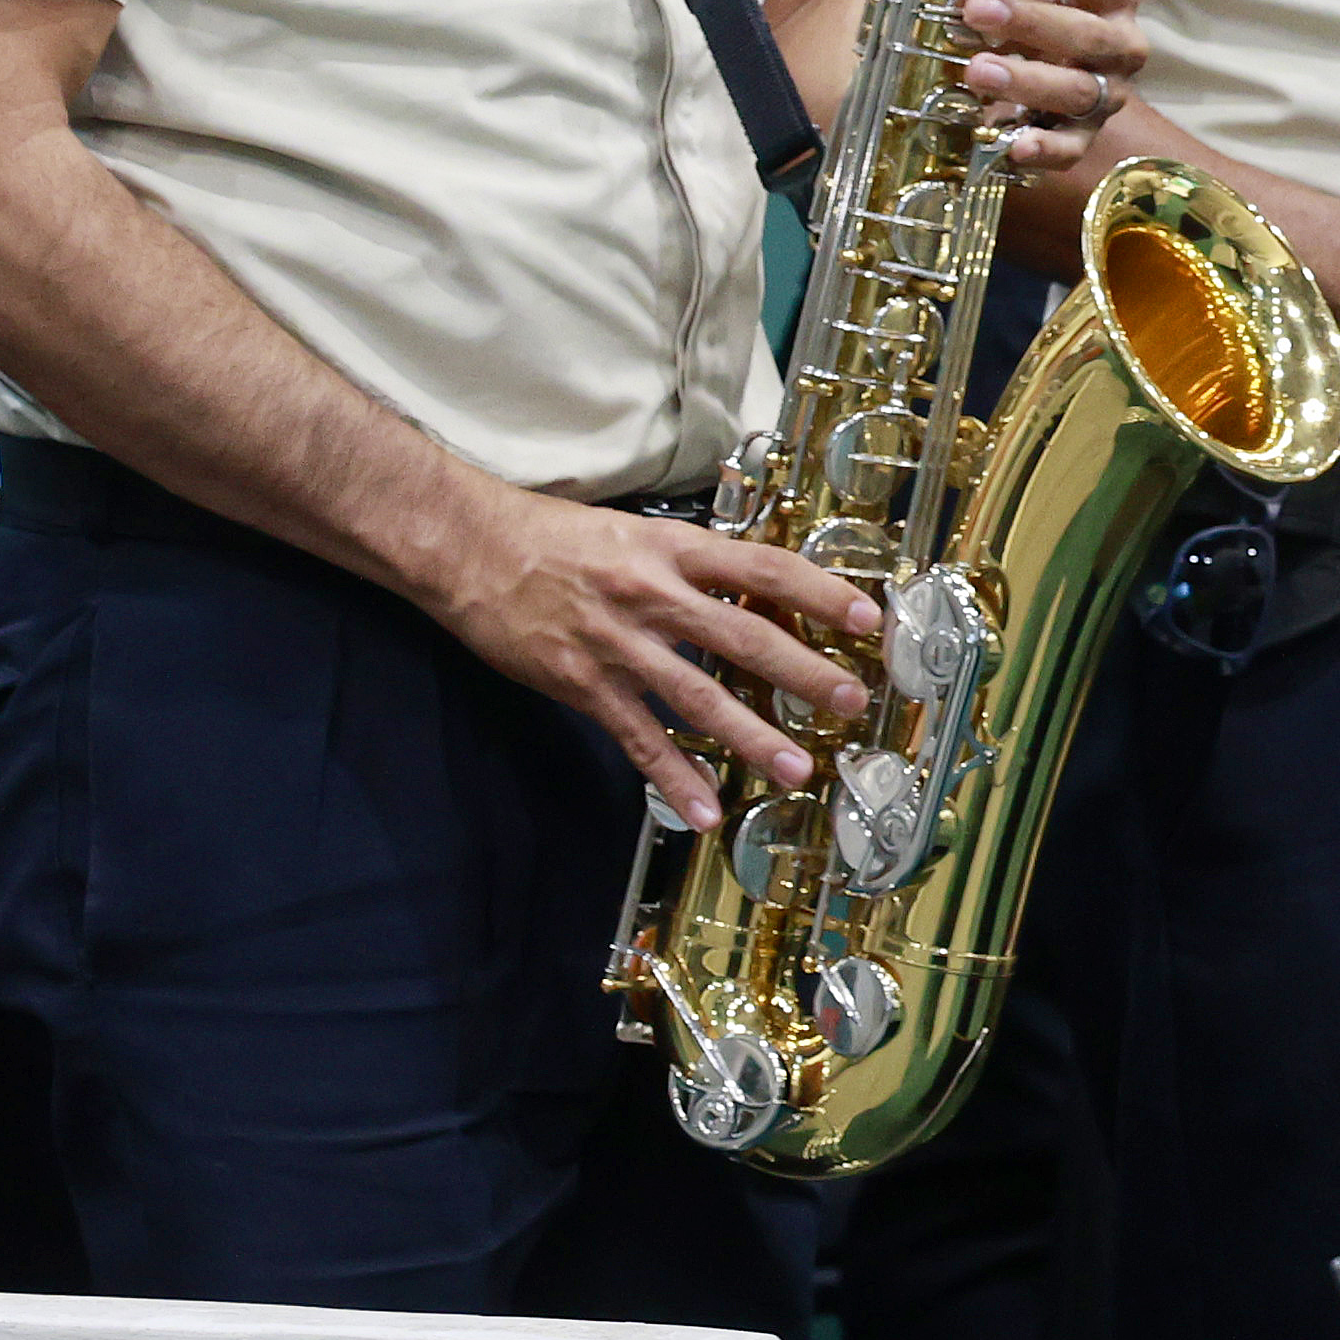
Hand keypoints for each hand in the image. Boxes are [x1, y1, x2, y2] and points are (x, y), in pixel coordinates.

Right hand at [419, 483, 884, 828]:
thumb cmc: (556, 536)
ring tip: (797, 768)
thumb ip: (692, 564)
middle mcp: (654, 596)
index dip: (821, 592)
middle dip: (804, 673)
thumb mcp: (638, 533)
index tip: (868, 617)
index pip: (765, 569)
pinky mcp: (583, 684)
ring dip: (751, 737)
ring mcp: (618, 644)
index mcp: (675, 550)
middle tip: (851, 700)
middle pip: (745, 637)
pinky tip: (704, 806)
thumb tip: (752, 589)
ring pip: (698, 697)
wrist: (471, 548)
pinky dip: (673, 776)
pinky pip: (638, 738)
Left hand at [946, 0, 1148, 186]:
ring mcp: (1107, 95)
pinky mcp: (1084, 137)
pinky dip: (1046, 148)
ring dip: (1028, 79)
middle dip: (1032, 20)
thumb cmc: (1037, 15)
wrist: (1050, 75)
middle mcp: (1121, 47)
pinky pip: (1072, 148)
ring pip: (1078, 91)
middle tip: (977, 8)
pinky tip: (1014, 144)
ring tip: (977, 69)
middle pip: (1088, 35)